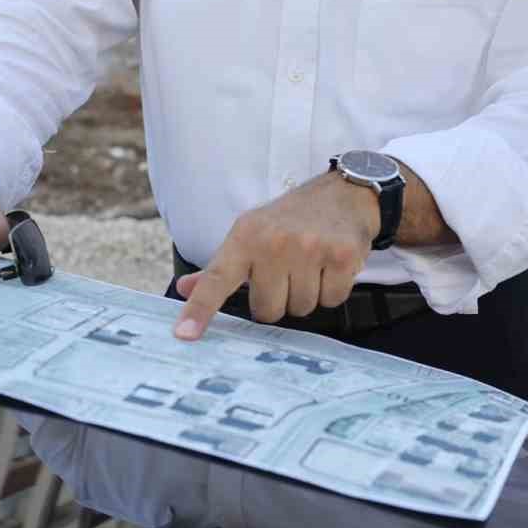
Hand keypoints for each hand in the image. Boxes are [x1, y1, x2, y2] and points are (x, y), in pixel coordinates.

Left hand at [173, 172, 379, 339]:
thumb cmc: (290, 220)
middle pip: (267, 311)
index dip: (199, 309)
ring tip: (312, 265)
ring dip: (307, 294)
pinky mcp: (342, 255)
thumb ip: (219, 268)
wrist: (343, 193)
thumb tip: (184, 289)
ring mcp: (309, 248)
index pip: (216, 279)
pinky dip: (333, 290)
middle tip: (287, 271)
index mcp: (245, 236)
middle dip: (278, 300)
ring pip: (301, 308)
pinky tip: (332, 265)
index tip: (184, 334)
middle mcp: (274, 242)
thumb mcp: (250, 233)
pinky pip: (332, 300)